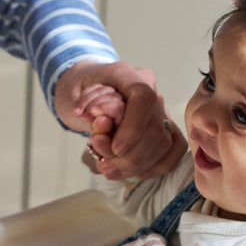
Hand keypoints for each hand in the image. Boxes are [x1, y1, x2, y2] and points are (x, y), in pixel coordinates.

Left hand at [54, 61, 186, 179]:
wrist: (81, 89)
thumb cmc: (76, 93)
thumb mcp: (72, 100)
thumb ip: (88, 114)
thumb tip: (104, 126)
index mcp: (126, 74)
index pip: (143, 98)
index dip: (133, 128)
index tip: (115, 149)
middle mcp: (150, 88)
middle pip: (155, 127)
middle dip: (131, 156)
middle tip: (105, 167)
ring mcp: (159, 107)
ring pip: (164, 142)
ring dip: (138, 164)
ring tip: (111, 171)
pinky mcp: (164, 125)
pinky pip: (174, 148)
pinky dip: (156, 165)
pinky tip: (136, 172)